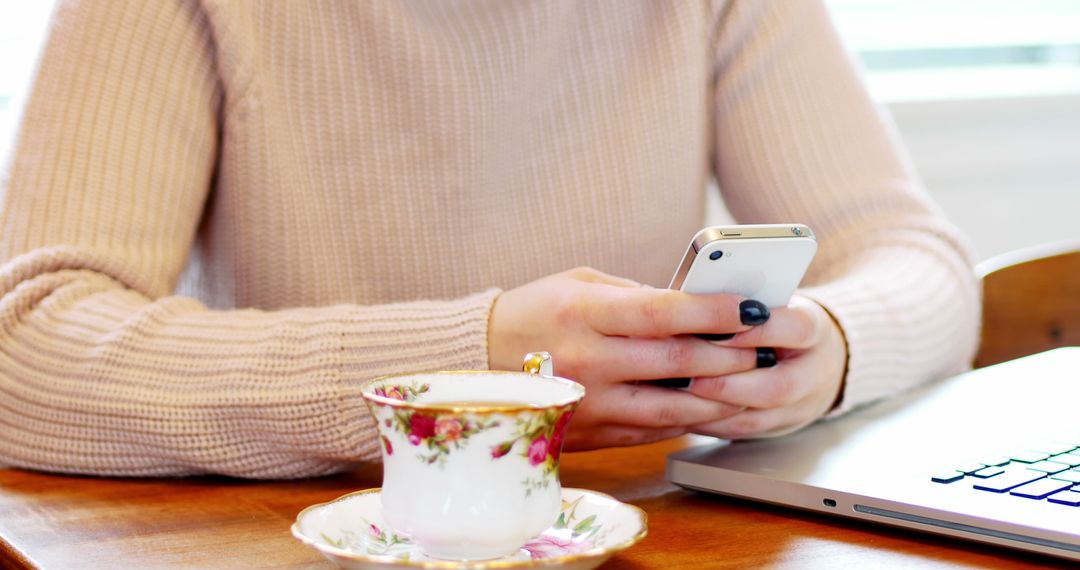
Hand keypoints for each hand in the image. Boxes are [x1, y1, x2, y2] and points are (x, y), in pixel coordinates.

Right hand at [488, 267, 770, 449]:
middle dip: (732, 352)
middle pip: (678, 360)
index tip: (752, 305)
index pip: (664, 312)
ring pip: (674, 404)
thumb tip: (694, 307)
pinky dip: (687, 416)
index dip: (714, 310)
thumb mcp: (579, 284)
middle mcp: (589, 360)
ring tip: (750, 380)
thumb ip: (635, 295)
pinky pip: (653, 428)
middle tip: (766, 344)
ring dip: (721, 393)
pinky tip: (711, 404)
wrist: (475, 361)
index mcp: (585, 313)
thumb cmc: (533, 312)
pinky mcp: (589, 432)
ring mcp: (589, 403)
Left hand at [688, 295, 846, 438]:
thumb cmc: (781, 322)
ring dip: (713, 409)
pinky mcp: (778, 428)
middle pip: (778, 387)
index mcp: (814, 330)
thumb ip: (741, 306)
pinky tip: (682, 412)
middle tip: (688, 375)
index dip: (756, 332)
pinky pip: (741, 432)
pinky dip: (709, 423)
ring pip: (757, 418)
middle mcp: (813, 373)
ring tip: (678, 396)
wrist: (818, 360)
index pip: (795, 330)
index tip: (716, 329)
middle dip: (728, 383)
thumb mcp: (774, 302)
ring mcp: (799, 407)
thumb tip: (694, 297)